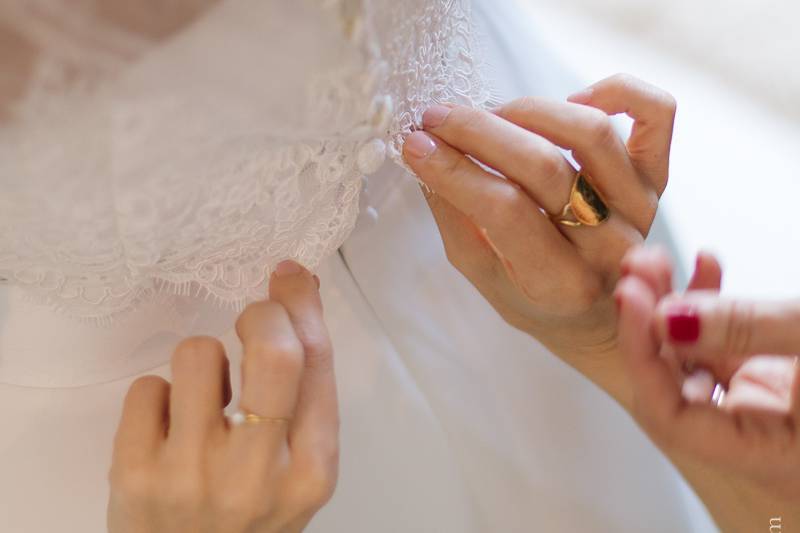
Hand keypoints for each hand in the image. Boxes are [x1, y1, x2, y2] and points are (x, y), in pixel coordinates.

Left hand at [107, 262, 337, 532]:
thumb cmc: (250, 514)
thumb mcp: (297, 468)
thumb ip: (304, 396)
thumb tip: (296, 298)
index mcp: (311, 470)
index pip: (316, 362)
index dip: (302, 304)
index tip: (289, 277)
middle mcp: (257, 474)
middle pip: (272, 352)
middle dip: (263, 313)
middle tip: (251, 319)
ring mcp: (191, 475)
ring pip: (198, 353)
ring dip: (202, 361)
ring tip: (201, 400)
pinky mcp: (134, 475)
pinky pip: (147, 386)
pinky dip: (158, 397)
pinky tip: (165, 430)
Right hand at [402, 74, 675, 401]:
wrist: (595, 316)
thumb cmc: (533, 298)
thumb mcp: (482, 275)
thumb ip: (455, 218)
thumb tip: (424, 154)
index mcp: (560, 284)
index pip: (504, 210)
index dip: (454, 169)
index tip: (415, 144)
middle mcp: (609, 246)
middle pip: (545, 166)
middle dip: (479, 131)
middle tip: (436, 118)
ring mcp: (640, 207)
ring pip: (591, 132)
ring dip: (528, 110)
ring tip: (491, 114)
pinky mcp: (657, 177)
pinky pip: (656, 114)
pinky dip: (617, 90)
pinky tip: (574, 99)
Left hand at [615, 246, 799, 527]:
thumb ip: (749, 330)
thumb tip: (666, 316)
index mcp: (773, 456)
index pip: (672, 417)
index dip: (640, 355)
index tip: (631, 294)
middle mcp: (758, 438)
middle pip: (672, 386)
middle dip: (648, 323)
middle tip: (638, 267)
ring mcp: (763, 408)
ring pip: (692, 362)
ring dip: (672, 308)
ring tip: (661, 259)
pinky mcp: (775, 379)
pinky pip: (723, 347)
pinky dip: (711, 308)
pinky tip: (708, 266)